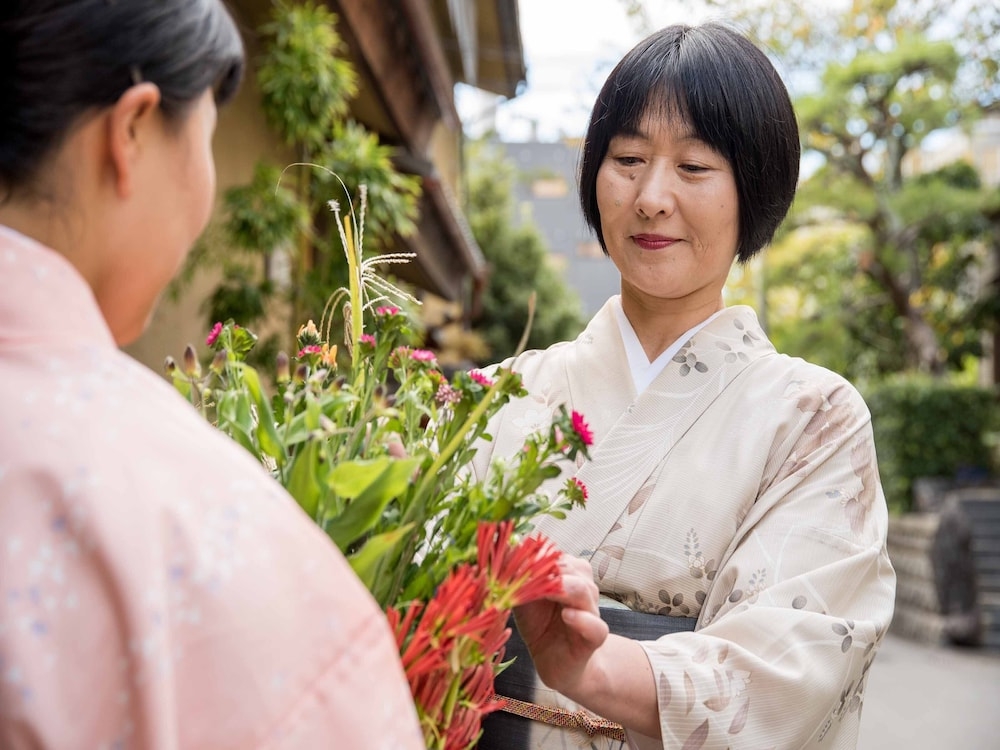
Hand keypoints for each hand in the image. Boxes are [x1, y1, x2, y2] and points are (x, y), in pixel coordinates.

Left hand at [513, 554, 608, 694]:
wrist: (556, 662)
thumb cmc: (539, 626)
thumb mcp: (522, 600)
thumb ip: (516, 579)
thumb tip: (501, 552)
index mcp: (566, 575)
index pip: (555, 556)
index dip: (536, 557)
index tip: (514, 559)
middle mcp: (582, 588)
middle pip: (572, 568)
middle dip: (549, 569)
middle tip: (526, 573)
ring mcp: (591, 612)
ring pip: (584, 591)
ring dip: (564, 588)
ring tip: (546, 591)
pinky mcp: (595, 637)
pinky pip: (595, 625)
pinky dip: (582, 619)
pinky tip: (567, 615)